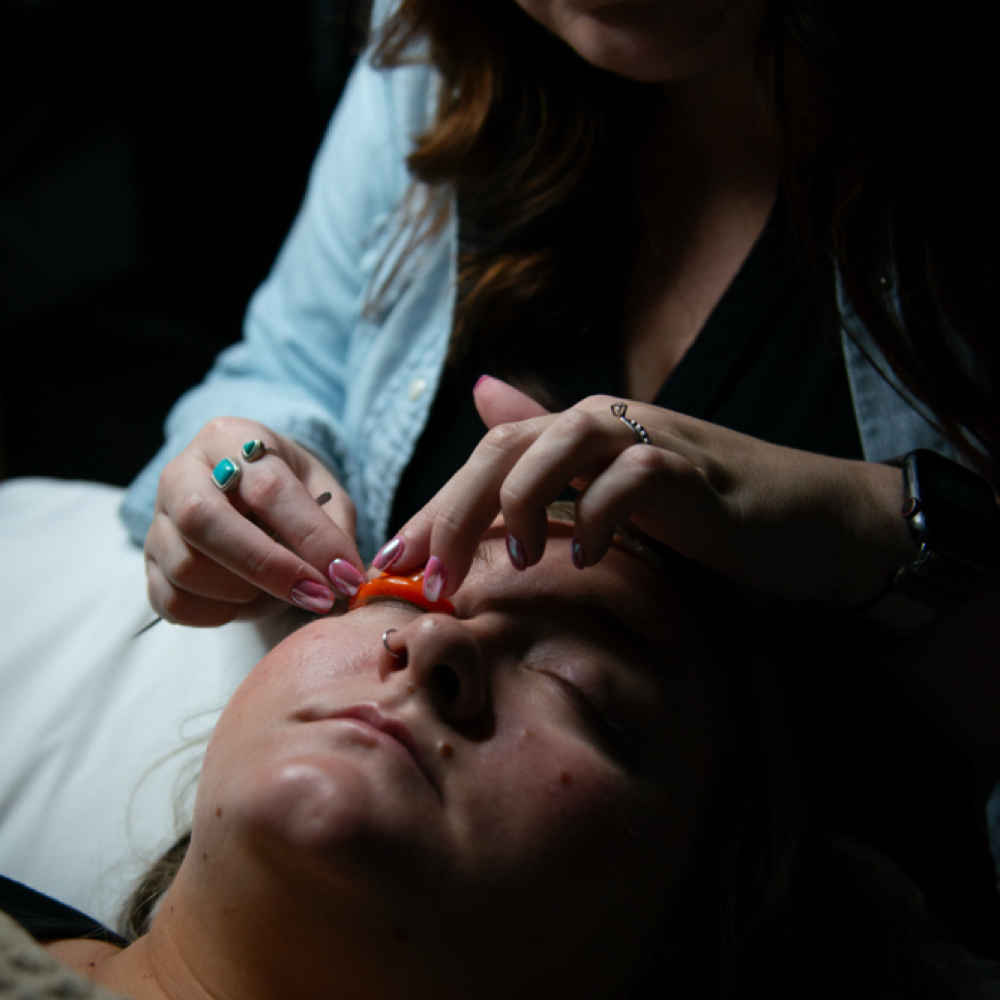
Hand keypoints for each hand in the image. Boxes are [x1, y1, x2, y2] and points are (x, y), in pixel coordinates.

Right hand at [145, 417, 363, 625]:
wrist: (245, 491)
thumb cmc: (289, 490)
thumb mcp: (323, 491)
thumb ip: (336, 528)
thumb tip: (344, 577)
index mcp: (232, 439)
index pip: (267, 486)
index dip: (310, 536)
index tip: (343, 574)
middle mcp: (182, 473)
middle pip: (203, 520)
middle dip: (267, 566)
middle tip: (314, 595)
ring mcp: (158, 520)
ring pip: (186, 567)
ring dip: (243, 592)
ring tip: (275, 588)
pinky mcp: (148, 563)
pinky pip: (171, 601)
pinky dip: (215, 614)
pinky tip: (243, 601)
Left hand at [381, 379, 916, 606]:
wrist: (803, 519)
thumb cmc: (700, 514)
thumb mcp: (610, 494)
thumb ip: (548, 459)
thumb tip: (484, 401)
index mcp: (575, 435)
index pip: (484, 461)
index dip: (433, 508)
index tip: (393, 565)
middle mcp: (603, 424)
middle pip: (505, 449)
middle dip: (455, 511)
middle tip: (428, 576)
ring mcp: (650, 439)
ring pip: (560, 445)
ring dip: (523, 504)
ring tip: (515, 562)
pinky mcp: (692, 470)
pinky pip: (632, 477)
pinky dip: (600, 515)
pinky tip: (586, 559)